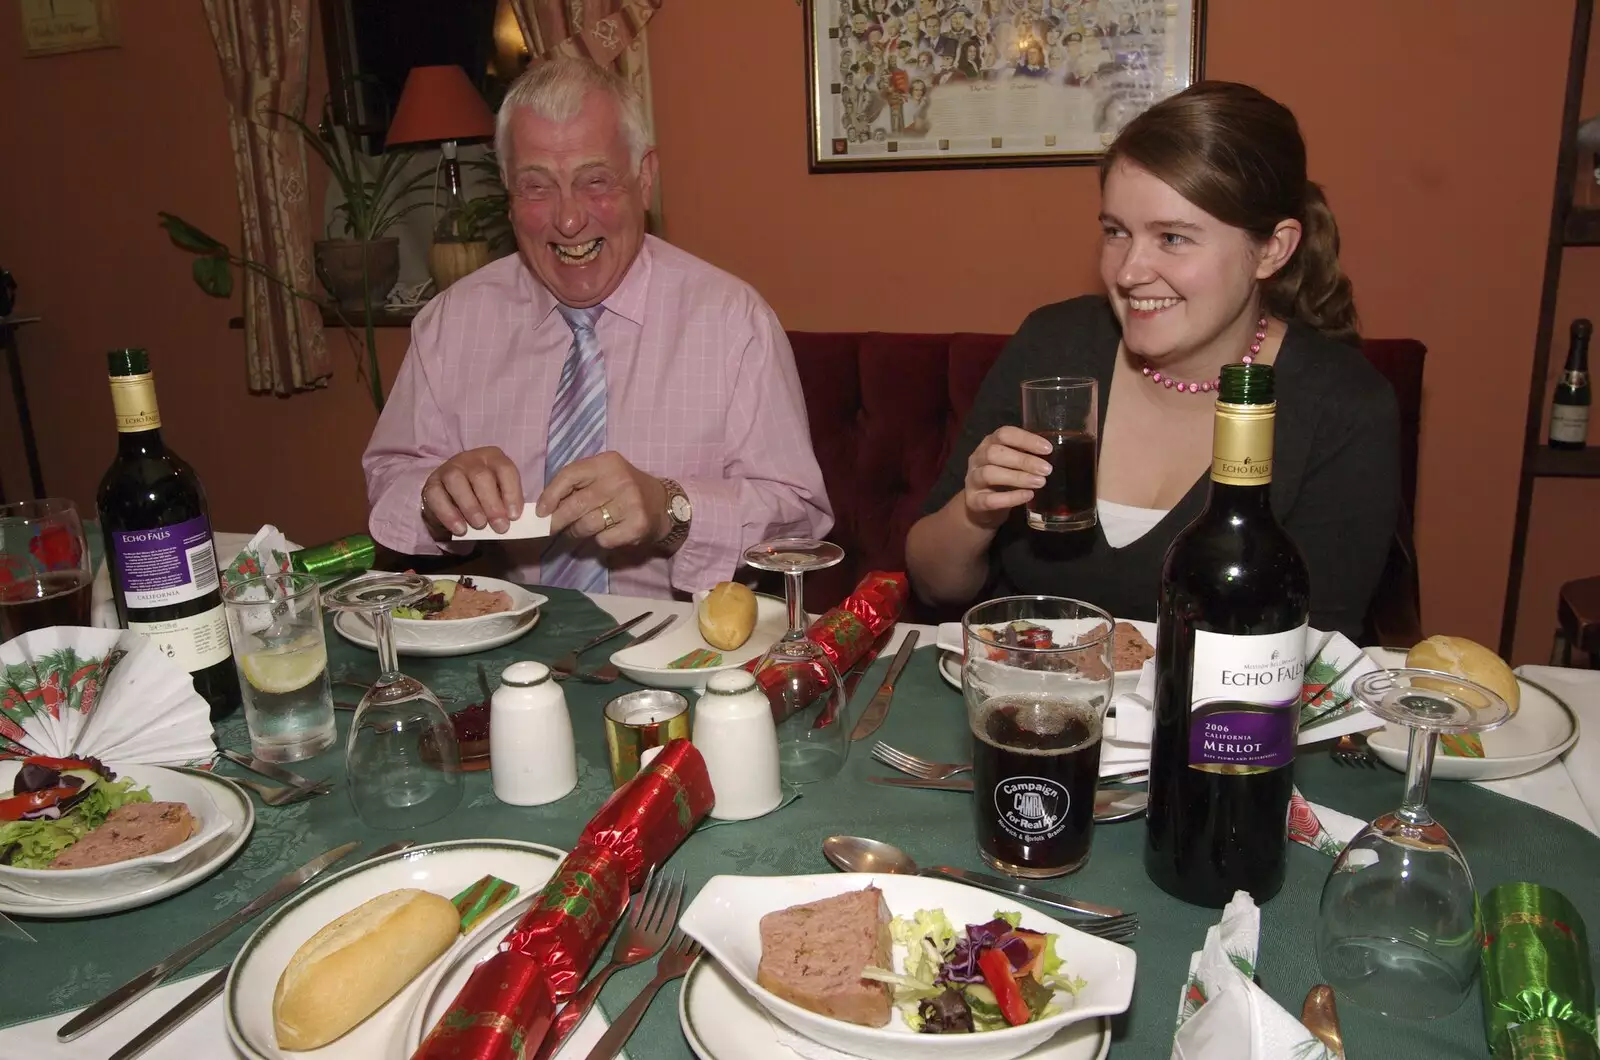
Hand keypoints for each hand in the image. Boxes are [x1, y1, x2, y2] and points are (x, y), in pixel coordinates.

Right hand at [421, 447, 523, 538]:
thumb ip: (507, 506)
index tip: (514, 516)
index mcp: (493, 458)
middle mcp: (470, 459)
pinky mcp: (431, 484)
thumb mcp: (499, 498)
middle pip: (481, 476)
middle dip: (492, 504)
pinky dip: (449, 515)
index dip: (512, 493)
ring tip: (480, 525)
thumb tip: (512, 518)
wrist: (453, 506)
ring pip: (456, 481)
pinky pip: (436, 497)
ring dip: (470, 506)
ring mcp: (448, 469)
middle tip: (500, 527)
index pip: (505, 469)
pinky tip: (460, 529)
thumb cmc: (483, 499)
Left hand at [536, 452, 669, 550]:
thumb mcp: (603, 476)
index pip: (570, 475)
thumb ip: (577, 485)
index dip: (551, 495)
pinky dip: (599, 540)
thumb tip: (545, 508)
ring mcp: (630, 503)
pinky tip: (606, 533)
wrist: (662, 504)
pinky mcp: (637, 525)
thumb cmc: (624, 489)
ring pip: (587, 525)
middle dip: (558, 520)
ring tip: (578, 530)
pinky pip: (603, 539)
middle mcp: (620, 480)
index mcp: (607, 463)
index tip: (541, 512)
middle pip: (576, 504)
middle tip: (551, 528)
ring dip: (577, 532)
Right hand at [962, 426, 1053, 528]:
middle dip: (1023, 460)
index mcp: (989, 444)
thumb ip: (1025, 456)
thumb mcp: (1011, 463)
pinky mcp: (974, 501)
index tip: (1047, 449)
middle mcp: (977, 458)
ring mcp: (972, 480)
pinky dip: (1011, 497)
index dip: (1026, 440)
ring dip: (1018, 477)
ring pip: (989, 473)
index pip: (1004, 434)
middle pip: (995, 453)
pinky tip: (1028, 496)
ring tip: (1040, 482)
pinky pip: (990, 499)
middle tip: (1046, 469)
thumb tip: (1051, 455)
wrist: (980, 508)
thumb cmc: (1002, 480)